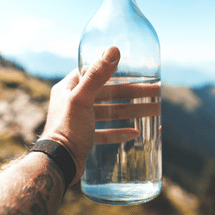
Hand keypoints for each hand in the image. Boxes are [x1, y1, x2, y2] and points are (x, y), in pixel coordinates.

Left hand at [39, 46, 159, 185]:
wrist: (58, 164)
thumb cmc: (67, 129)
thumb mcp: (82, 99)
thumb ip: (98, 75)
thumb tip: (114, 49)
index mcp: (68, 88)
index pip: (94, 73)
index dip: (115, 70)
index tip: (135, 70)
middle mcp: (72, 103)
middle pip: (108, 94)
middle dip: (132, 93)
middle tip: (155, 93)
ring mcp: (79, 122)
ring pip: (110, 112)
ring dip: (131, 111)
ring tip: (154, 111)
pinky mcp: (84, 139)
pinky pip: (105, 133)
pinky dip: (119, 132)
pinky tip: (135, 133)